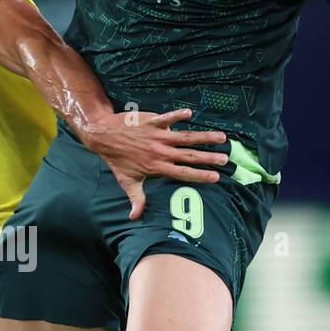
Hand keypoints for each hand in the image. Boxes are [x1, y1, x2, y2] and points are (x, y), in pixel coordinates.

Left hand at [82, 110, 228, 218]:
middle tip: (225, 158)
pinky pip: (167, 118)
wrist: (104, 137)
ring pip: (185, 137)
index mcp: (157, 167)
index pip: (183, 173)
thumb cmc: (117, 160)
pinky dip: (177, 115)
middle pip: (189, 155)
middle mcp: (160, 152)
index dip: (200, 175)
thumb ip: (136, 199)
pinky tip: (190, 113)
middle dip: (208, 157)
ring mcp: (157, 136)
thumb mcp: (127, 182)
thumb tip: (135, 217)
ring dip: (204, 137)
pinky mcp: (151, 122)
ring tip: (221, 137)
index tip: (216, 177)